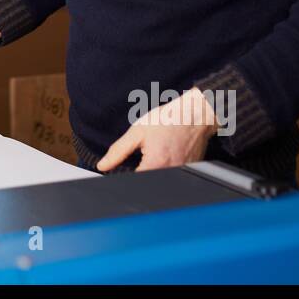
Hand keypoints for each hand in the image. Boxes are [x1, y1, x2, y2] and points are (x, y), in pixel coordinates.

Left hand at [97, 87, 218, 172]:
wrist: (194, 115)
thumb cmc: (169, 120)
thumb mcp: (137, 132)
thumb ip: (118, 151)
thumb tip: (103, 165)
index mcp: (154, 165)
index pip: (133, 182)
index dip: (126, 177)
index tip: (125, 169)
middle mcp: (169, 173)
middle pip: (148, 184)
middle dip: (141, 173)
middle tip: (147, 155)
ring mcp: (181, 175)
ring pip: (160, 181)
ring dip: (154, 171)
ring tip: (158, 152)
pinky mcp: (189, 173)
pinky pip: (172, 177)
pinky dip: (166, 169)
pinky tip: (167, 155)